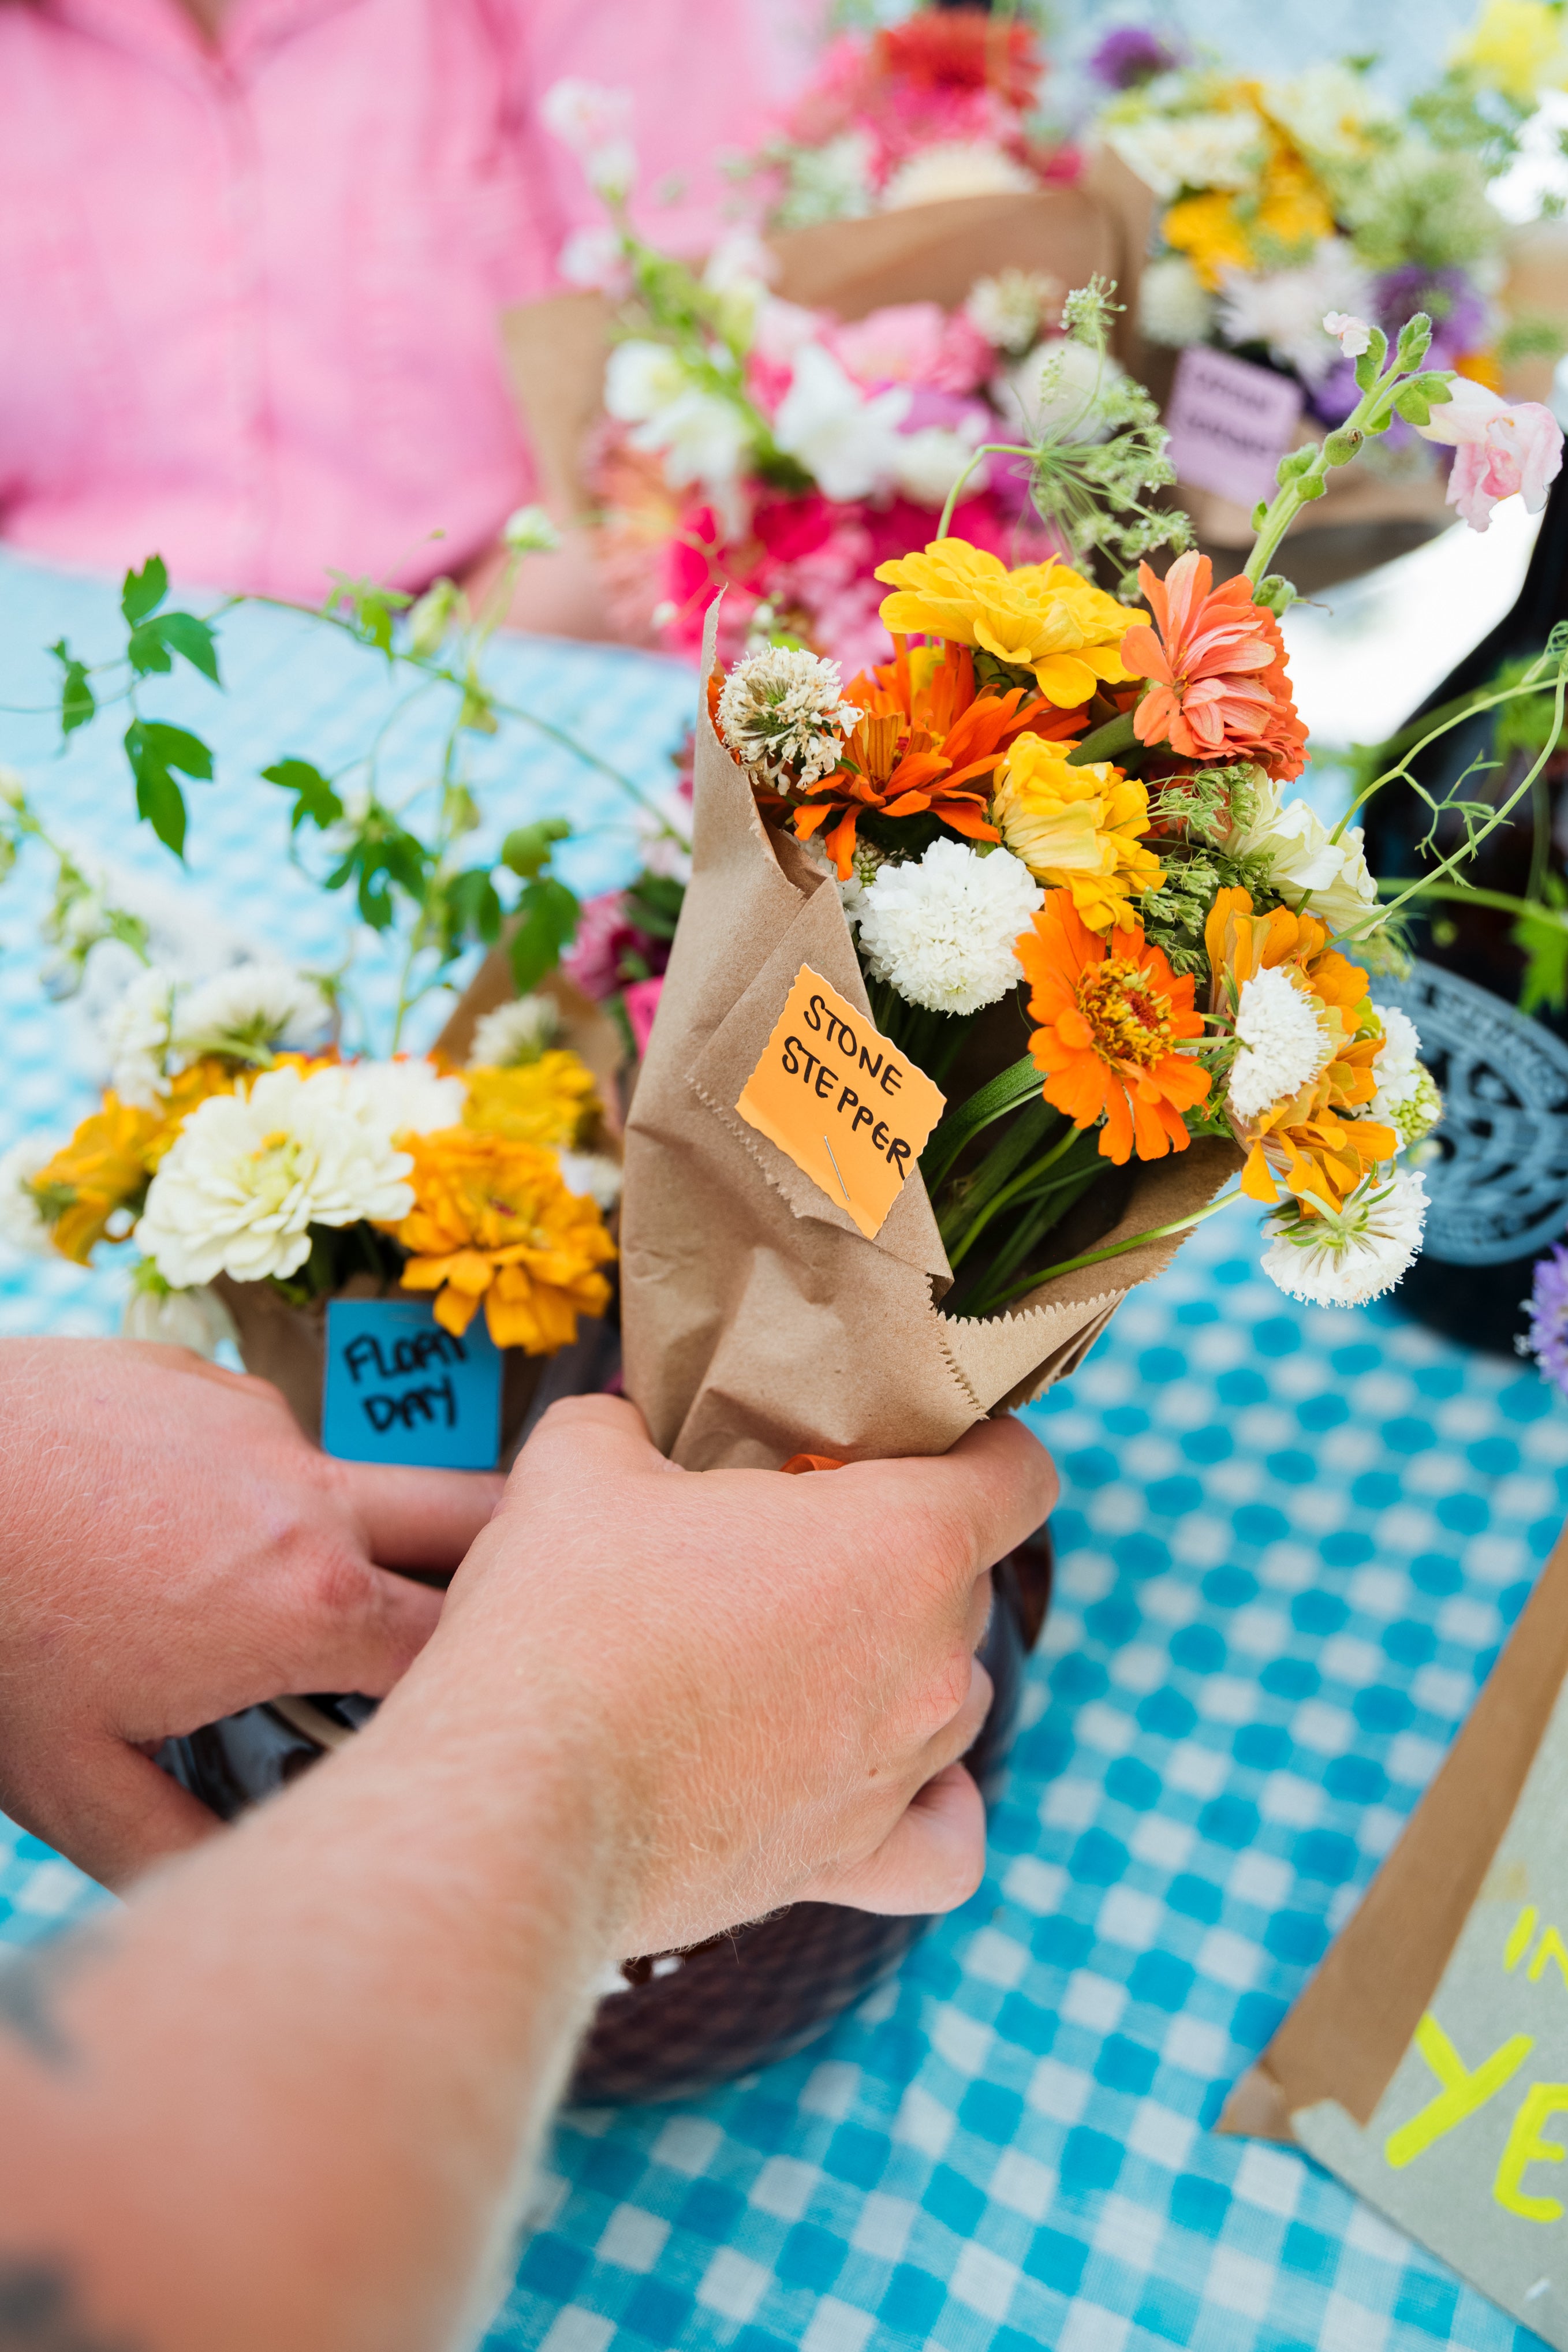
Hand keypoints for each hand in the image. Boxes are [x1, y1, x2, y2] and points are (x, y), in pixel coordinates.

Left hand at [0, 1339, 502, 1888]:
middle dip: (515, 1563)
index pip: (469, 1648)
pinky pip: (253, 1438)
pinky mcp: (197, 1371)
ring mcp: (258, 1418)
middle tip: (505, 1613)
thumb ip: (187, 1848)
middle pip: (483, 1516)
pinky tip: (144, 1523)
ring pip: (349, 1482)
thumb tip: (261, 1891)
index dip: (493, 1683)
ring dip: (330, 1537)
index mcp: (310, 1605)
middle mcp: (314, 1496)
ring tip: (218, 1590)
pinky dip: (232, 1485)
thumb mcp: (73, 1784)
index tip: (487, 1713)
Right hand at [394, 1395, 1055, 1953]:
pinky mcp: (847, 1864)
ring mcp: (895, 1770)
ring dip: (901, 1663)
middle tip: (796, 1537)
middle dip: (897, 1548)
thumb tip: (627, 1423)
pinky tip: (884, 1780)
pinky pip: (945, 1844)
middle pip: (967, 1582)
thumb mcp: (582, 1460)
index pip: (1018, 1474)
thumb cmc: (565, 1617)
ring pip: (956, 1699)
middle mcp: (927, 1662)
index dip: (981, 1443)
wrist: (518, 1799)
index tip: (914, 1440)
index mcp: (902, 1543)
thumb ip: (626, 1422)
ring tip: (808, 1648)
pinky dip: (933, 1810)